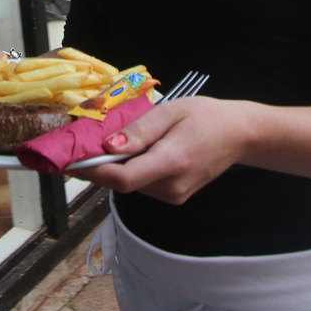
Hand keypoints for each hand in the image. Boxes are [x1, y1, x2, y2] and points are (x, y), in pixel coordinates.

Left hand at [65, 97, 248, 204]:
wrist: (238, 135)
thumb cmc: (205, 117)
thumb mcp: (170, 112)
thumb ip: (139, 131)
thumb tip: (108, 147)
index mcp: (172, 162)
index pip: (124, 179)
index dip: (94, 172)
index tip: (72, 160)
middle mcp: (172, 186)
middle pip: (124, 183)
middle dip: (100, 167)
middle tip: (83, 145)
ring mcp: (174, 196)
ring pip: (131, 185)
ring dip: (116, 169)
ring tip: (112, 144)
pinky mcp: (174, 197)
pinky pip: (142, 186)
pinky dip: (131, 171)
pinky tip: (134, 153)